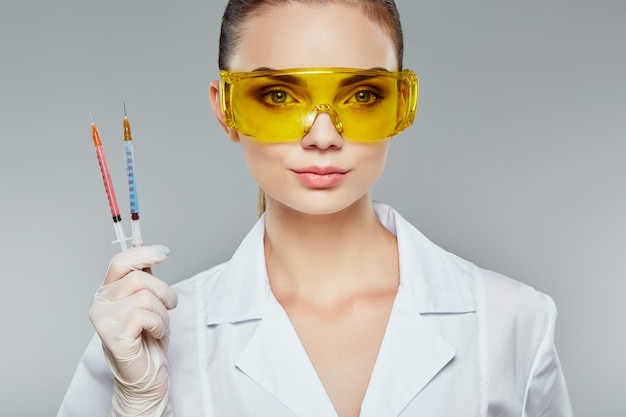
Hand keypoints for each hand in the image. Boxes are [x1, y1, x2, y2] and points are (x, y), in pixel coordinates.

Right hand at [89, 245, 177, 416]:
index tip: (163, 253)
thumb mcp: (150, 302)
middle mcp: (101, 303)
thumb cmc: (148, 339)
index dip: (143, 253)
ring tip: (158, 325)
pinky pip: (144, 316)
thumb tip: (155, 253)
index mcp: (108, 291)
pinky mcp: (113, 337)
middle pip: (138, 278)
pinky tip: (154, 334)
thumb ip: (146, 279)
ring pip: (144, 297)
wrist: (147, 374)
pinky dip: (158, 324)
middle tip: (169, 306)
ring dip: (162, 312)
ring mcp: (104, 320)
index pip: (120, 262)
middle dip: (163, 291)